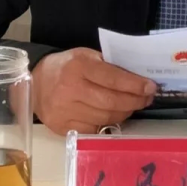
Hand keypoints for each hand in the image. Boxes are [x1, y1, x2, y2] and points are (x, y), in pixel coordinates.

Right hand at [31, 48, 155, 134]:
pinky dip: (108, 122)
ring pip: (105, 117)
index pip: (114, 79)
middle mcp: (70, 90)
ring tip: (132, 106)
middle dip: (134, 101)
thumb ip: (109, 65)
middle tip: (146, 99)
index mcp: (78, 67)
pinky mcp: (63, 127)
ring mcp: (65, 111)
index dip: (135, 85)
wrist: (35, 83)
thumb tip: (138, 78)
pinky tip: (114, 115)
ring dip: (124, 112)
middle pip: (111, 102)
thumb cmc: (66, 66)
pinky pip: (95, 129)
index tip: (151, 88)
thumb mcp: (86, 56)